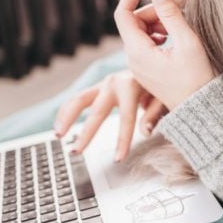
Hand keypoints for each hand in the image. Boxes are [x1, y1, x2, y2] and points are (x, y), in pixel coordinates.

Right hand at [53, 70, 167, 160]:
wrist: (157, 64)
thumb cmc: (162, 85)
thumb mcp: (164, 97)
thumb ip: (155, 113)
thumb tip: (145, 132)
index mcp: (133, 85)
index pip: (126, 118)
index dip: (122, 140)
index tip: (117, 159)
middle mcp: (114, 83)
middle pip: (97, 111)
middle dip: (86, 133)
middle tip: (76, 151)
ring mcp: (103, 84)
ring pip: (79, 100)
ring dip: (66, 118)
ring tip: (58, 136)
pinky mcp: (98, 87)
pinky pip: (78, 100)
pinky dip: (67, 112)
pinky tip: (60, 127)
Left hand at [114, 0, 215, 109]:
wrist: (200, 109)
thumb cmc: (197, 78)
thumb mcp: (187, 42)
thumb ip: (171, 13)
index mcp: (138, 51)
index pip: (123, 13)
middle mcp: (132, 59)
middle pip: (133, 22)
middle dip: (152, 12)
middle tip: (176, 14)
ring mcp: (138, 66)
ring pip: (139, 33)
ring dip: (156, 24)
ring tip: (177, 30)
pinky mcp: (146, 70)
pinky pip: (144, 44)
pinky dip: (156, 36)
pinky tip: (173, 40)